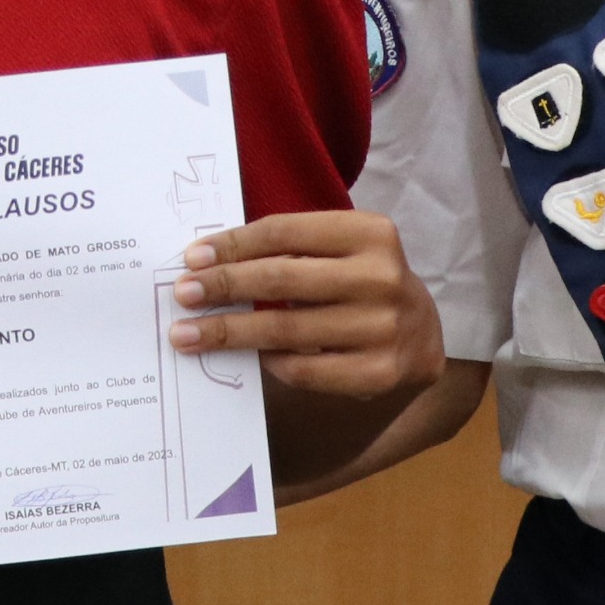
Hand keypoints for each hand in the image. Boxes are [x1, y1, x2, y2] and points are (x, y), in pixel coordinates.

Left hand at [168, 211, 443, 401]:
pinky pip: (304, 368)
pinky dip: (269, 361)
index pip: (285, 232)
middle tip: (182, 294)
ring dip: (229, 332)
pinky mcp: (379, 372)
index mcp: (372, 232)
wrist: (421, 335)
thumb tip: (207, 262)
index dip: (233, 244)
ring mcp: (384, 328)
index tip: (191, 258)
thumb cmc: (359, 282)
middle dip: (224, 286)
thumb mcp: (341, 250)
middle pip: (282, 279)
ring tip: (188, 334)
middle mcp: (382, 277)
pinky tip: (245, 357)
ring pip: (286, 329)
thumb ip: (291, 248)